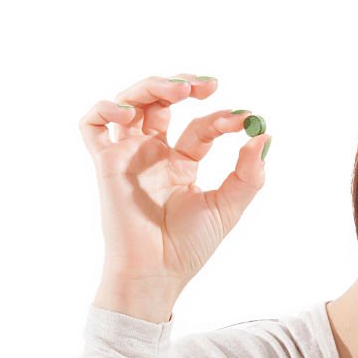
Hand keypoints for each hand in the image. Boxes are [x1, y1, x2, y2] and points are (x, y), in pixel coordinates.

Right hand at [79, 73, 269, 288]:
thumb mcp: (228, 207)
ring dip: (152, 86)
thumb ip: (248, 174)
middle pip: (161, 102)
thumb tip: (264, 136)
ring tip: (180, 90)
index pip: (200, 127)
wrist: (157, 272)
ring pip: (130, 102)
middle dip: (182, 85)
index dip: (221, 118)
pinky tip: (131, 112)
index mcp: (181, 164)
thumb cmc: (189, 247)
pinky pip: (93, 125)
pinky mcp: (106, 163)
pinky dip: (105, 107)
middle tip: (207, 84)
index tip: (243, 120)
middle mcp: (153, 154)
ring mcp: (128, 155)